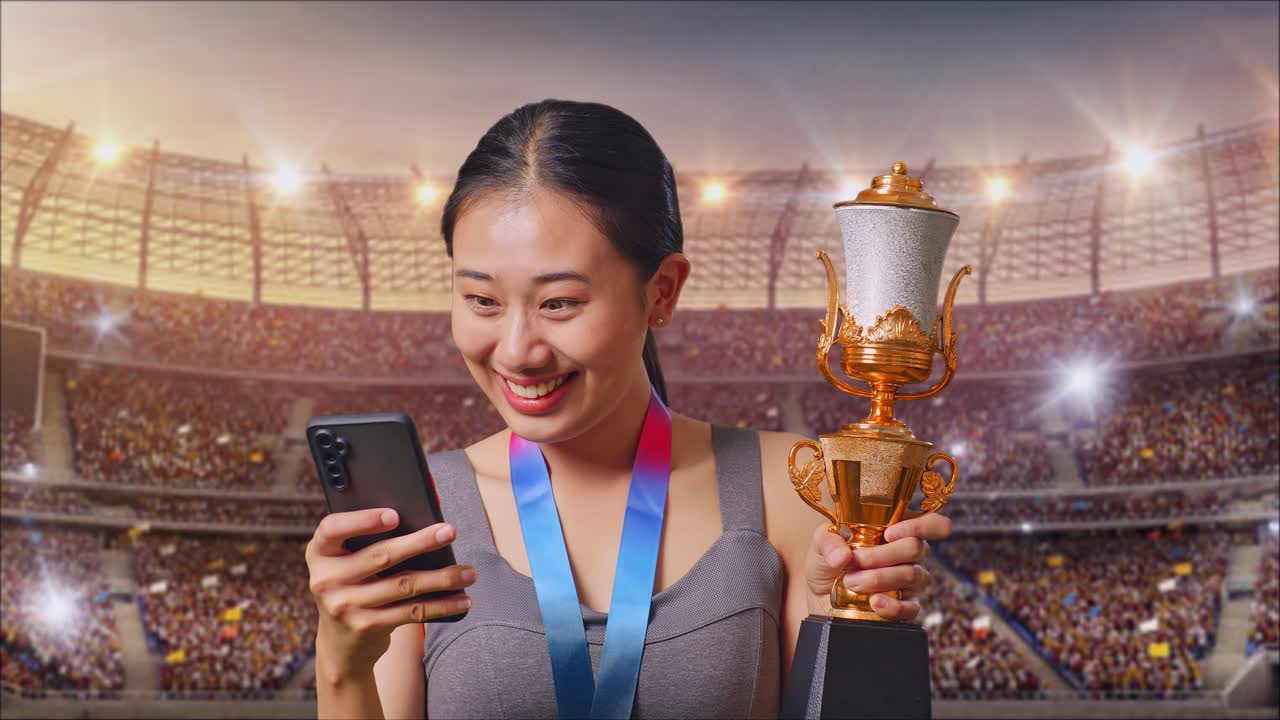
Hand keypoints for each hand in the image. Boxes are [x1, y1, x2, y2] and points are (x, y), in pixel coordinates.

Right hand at [306, 508, 476, 677]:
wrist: (340, 644)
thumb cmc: (353, 585)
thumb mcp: (347, 563)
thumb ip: (367, 542)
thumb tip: (423, 522)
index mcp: (319, 552)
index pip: (333, 528)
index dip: (363, 520)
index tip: (395, 515)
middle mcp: (326, 579)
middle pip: (381, 555)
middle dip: (420, 542)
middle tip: (450, 531)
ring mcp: (345, 605)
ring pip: (403, 585)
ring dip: (442, 578)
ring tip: (469, 572)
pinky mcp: (366, 627)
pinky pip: (411, 612)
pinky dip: (441, 605)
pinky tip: (462, 600)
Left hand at [804, 513, 952, 620]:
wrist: (820, 596)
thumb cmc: (828, 562)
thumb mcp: (821, 544)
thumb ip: (829, 541)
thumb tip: (843, 556)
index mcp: (897, 530)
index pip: (931, 523)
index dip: (919, 526)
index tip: (889, 533)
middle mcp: (910, 554)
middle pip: (916, 548)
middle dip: (881, 555)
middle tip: (853, 562)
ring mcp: (911, 582)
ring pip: (912, 575)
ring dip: (879, 578)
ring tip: (850, 581)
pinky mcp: (905, 607)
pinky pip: (911, 607)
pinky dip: (892, 605)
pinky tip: (873, 602)